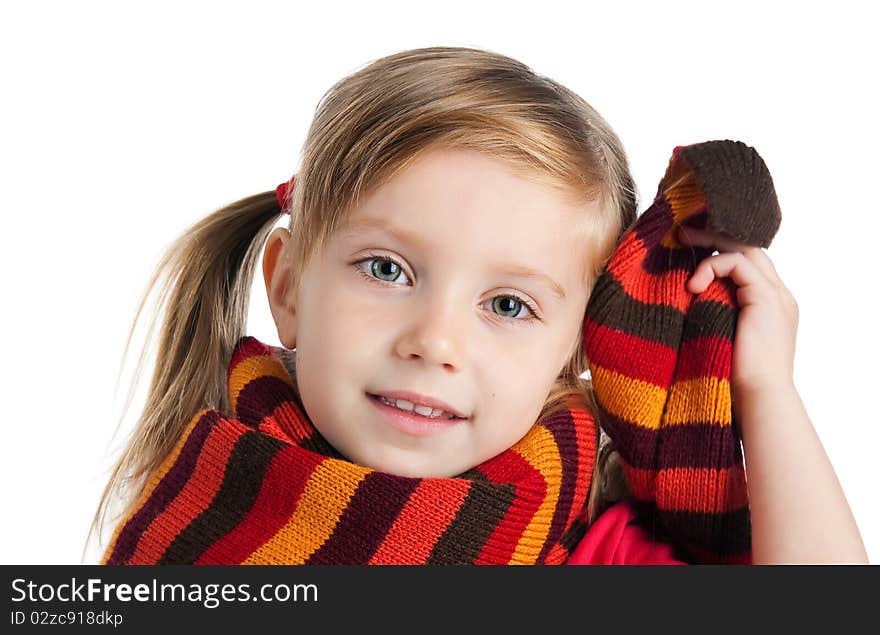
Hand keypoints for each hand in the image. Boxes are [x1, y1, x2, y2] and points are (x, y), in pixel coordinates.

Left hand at [677, 226, 799, 402]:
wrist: (757, 403)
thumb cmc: (729, 380)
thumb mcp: (715, 338)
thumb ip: (708, 314)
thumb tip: (679, 301)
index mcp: (767, 306)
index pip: (746, 262)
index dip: (717, 250)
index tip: (685, 246)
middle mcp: (776, 297)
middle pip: (748, 248)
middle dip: (713, 236)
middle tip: (680, 233)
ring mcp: (776, 297)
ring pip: (745, 249)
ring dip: (709, 245)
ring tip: (680, 245)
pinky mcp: (768, 300)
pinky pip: (738, 264)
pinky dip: (712, 267)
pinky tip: (693, 286)